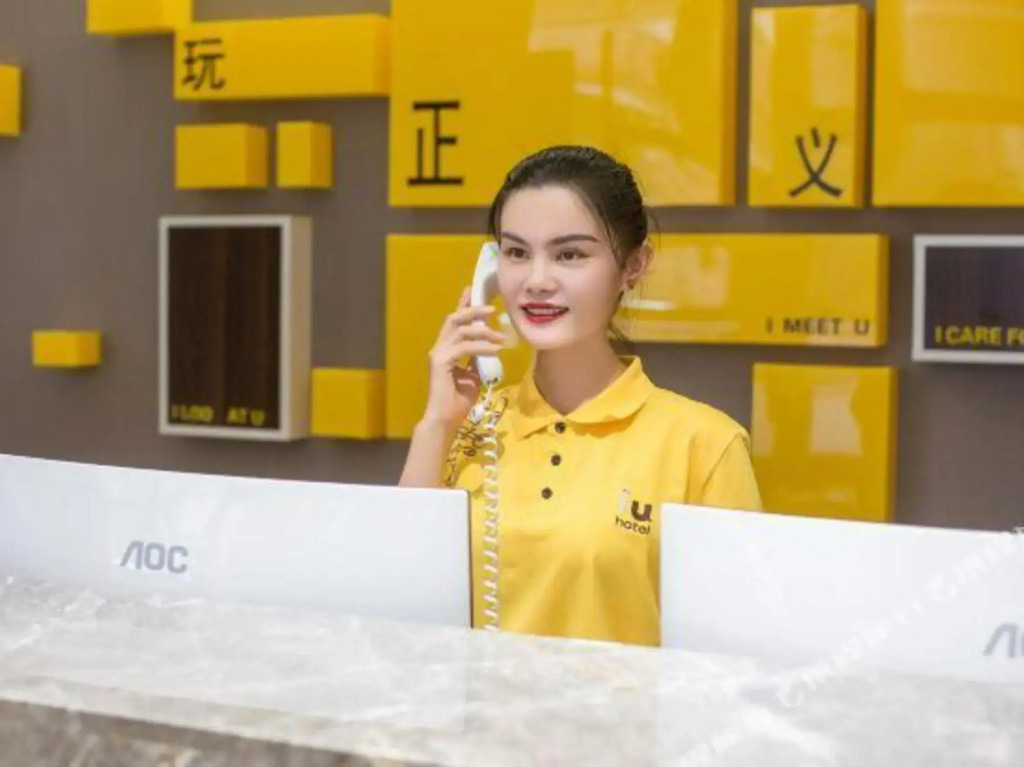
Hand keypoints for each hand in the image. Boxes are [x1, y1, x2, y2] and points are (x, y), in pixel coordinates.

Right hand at [423, 287, 505, 429]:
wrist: (445, 419)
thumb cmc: (458, 401)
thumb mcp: (474, 376)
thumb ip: (478, 360)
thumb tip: (490, 348)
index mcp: (446, 349)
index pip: (455, 322)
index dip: (463, 305)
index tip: (473, 290)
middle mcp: (439, 348)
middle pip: (454, 319)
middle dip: (473, 310)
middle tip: (492, 308)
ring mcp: (438, 354)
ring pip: (460, 330)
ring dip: (483, 330)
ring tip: (501, 335)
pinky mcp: (440, 362)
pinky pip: (464, 348)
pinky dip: (482, 346)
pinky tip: (496, 349)